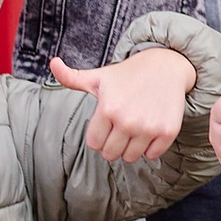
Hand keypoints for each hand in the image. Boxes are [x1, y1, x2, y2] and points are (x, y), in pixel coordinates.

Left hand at [54, 44, 193, 163]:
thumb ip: (71, 77)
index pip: (94, 144)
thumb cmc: (128, 74)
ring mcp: (149, 127)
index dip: (99, 135)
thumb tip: (53, 63)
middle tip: (120, 126)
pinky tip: (150, 129)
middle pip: (110, 154)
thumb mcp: (99, 76)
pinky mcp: (167, 132)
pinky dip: (150, 147)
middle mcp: (128, 120)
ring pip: (130, 157)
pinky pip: (152, 155)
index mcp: (107, 109)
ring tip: (135, 127)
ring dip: (131, 147)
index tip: (107, 123)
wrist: (166, 67)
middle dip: (112, 144)